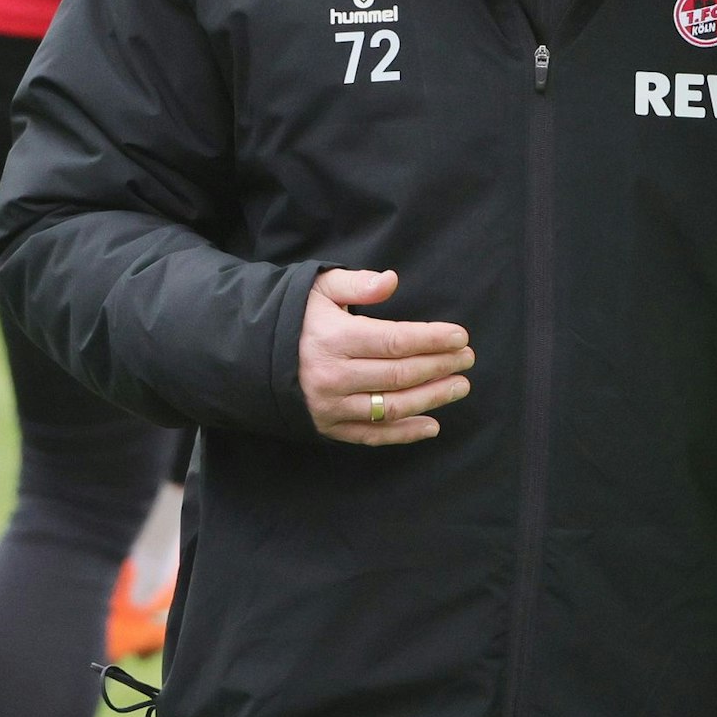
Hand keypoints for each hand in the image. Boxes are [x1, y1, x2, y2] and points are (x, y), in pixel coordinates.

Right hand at [299, 268, 472, 444]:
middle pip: (400, 375)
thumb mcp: (319, 288)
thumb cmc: (293, 316)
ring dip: (432, 399)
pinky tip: (431, 425)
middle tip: (468, 359)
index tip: (460, 336)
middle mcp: (333, 377)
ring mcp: (330, 406)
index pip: (395, 341)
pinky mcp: (327, 427)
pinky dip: (404, 433)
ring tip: (459, 385)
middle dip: (440, 366)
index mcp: (334, 339)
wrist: (248, 355)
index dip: (432, 340)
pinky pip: (372, 436)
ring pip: (392, 407)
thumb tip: (390, 281)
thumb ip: (356, 283)